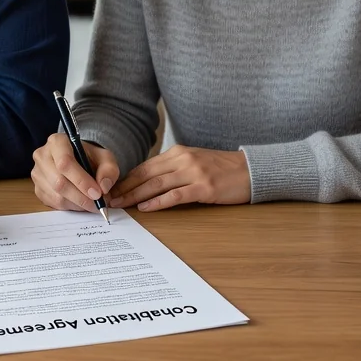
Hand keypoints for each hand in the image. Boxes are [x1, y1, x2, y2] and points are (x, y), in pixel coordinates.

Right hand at [31, 134, 119, 212]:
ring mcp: (37, 174)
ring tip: (92, 203)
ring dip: (77, 204)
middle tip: (98, 204)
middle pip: (59, 182)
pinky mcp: (37, 189)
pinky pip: (53, 204)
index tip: (97, 193)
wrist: (78, 160)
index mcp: (57, 142)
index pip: (65, 163)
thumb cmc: (89, 157)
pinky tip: (80, 203)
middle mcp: (42, 156)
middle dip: (81, 197)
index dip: (82, 181)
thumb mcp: (105, 157)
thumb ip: (109, 170)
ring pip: (56, 196)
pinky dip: (70, 207)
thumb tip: (103, 187)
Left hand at [107, 146, 250, 211]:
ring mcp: (193, 172)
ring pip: (157, 184)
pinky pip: (175, 195)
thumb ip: (173, 169)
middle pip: (146, 175)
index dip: (127, 179)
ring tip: (122, 205)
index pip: (145, 166)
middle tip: (110, 200)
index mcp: (178, 152)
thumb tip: (148, 183)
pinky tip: (146, 208)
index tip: (113, 190)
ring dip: (136, 196)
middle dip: (126, 188)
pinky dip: (158, 202)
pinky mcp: (204, 187)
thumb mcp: (194, 162)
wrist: (250, 170)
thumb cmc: (221, 168)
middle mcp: (183, 159)